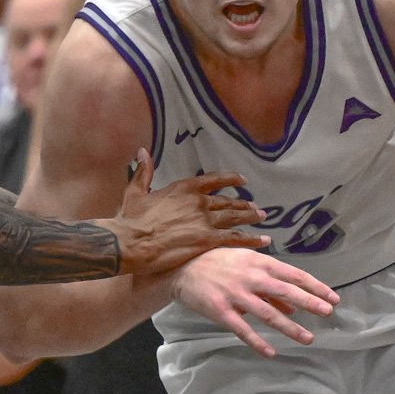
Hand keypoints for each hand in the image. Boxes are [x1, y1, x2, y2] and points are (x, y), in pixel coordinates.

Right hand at [110, 149, 269, 275]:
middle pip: (228, 202)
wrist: (130, 242)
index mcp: (184, 188)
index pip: (214, 180)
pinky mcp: (207, 240)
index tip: (243, 181)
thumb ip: (143, 172)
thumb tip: (142, 151)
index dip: (230, 179)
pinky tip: (263, 241)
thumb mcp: (135, 191)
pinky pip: (235, 238)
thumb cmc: (130, 219)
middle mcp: (199, 201)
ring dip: (250, 217)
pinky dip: (252, 239)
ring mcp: (205, 221)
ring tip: (262, 217)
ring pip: (235, 217)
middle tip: (256, 207)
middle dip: (243, 204)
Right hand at [171, 248, 339, 357]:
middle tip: (328, 313)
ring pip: (268, 313)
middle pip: (286, 291)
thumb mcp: (246, 262)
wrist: (182, 268)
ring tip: (308, 338)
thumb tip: (293, 303)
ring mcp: (236, 295)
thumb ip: (270, 280)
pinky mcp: (221, 311)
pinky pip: (242, 329)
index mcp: (259, 262)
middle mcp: (251, 277)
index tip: (332, 297)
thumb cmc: (218, 262)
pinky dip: (257, 342)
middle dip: (309, 302)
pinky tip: (271, 352)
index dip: (314, 286)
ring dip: (290, 327)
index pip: (293, 274)